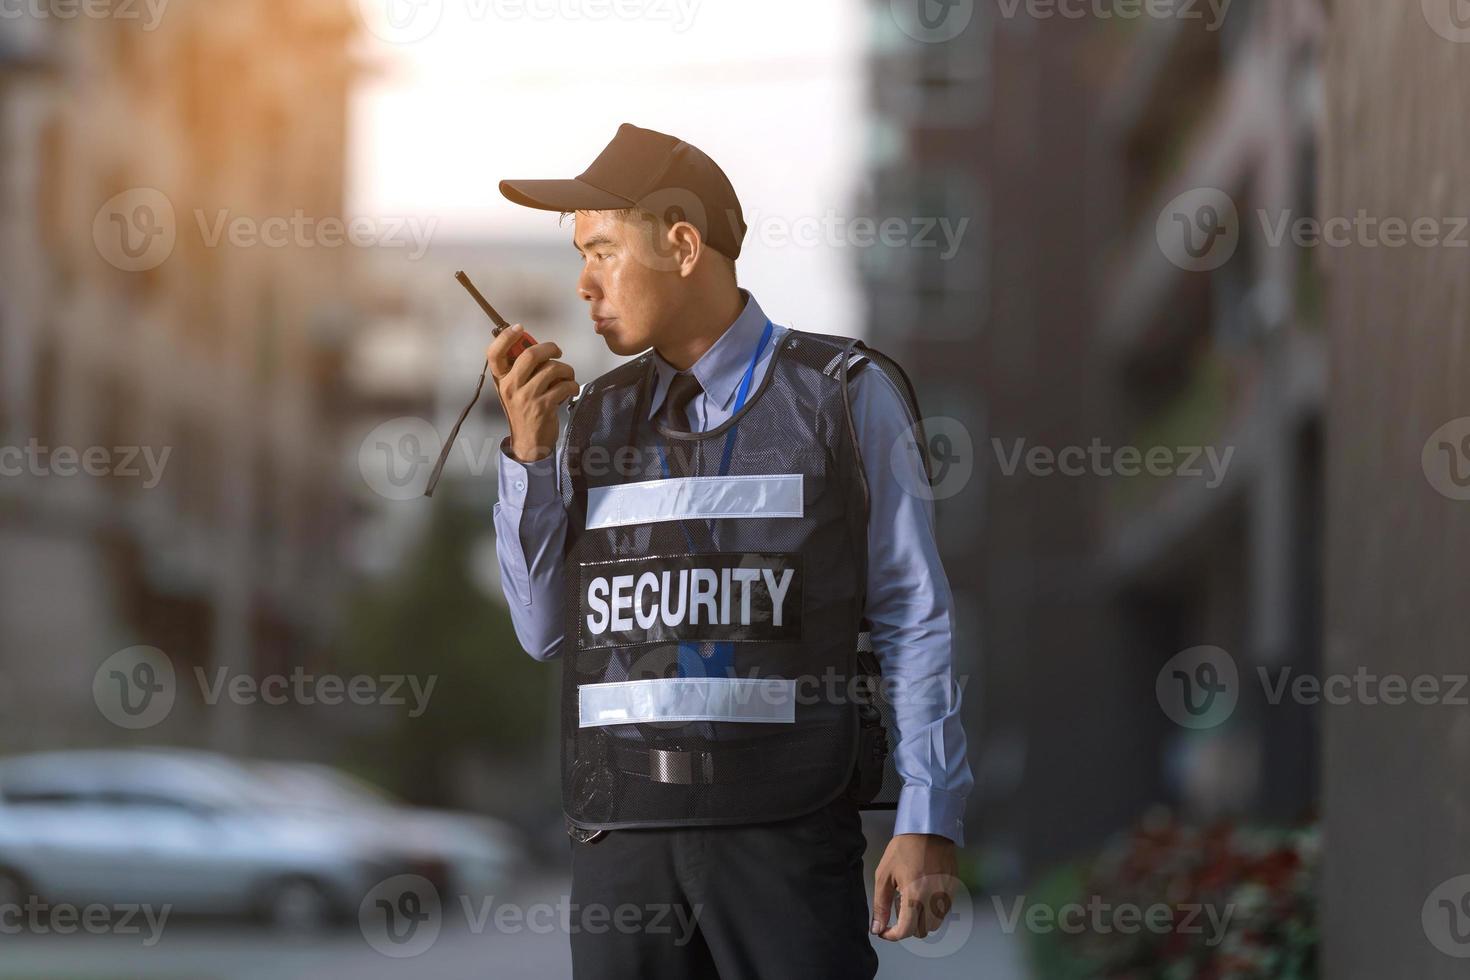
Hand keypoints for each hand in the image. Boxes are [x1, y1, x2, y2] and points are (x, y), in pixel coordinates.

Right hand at [488, 325, 577, 462]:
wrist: (529, 443)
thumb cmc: (524, 410)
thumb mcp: (514, 389)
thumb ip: (520, 369)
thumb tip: (536, 345)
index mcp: (500, 380)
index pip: (494, 353)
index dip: (505, 337)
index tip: (519, 327)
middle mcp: (510, 387)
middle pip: (530, 355)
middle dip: (549, 348)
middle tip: (557, 351)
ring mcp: (526, 398)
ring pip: (552, 369)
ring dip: (566, 369)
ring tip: (567, 376)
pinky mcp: (543, 407)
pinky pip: (563, 386)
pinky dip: (572, 385)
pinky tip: (570, 390)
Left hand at [870, 833, 958, 940]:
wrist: (928, 829)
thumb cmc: (905, 847)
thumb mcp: (884, 875)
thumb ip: (881, 904)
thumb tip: (877, 926)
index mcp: (915, 896)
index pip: (906, 931)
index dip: (892, 935)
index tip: (886, 930)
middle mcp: (933, 898)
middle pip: (921, 931)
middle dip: (907, 926)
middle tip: (898, 909)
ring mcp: (946, 895)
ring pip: (935, 924)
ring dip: (922, 920)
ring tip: (912, 900)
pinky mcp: (953, 889)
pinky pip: (944, 910)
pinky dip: (933, 910)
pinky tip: (924, 893)